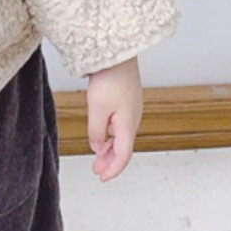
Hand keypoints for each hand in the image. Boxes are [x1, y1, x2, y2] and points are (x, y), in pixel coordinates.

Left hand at [86, 55, 142, 182]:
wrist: (117, 52)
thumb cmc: (110, 77)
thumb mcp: (97, 108)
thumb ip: (96, 131)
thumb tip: (97, 146)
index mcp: (128, 124)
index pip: (123, 155)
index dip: (113, 170)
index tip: (101, 177)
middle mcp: (133, 118)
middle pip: (123, 147)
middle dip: (110, 161)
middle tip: (96, 170)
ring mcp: (130, 109)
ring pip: (121, 136)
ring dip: (109, 148)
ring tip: (97, 156)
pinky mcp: (125, 100)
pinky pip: (119, 125)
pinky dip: (110, 134)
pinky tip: (101, 134)